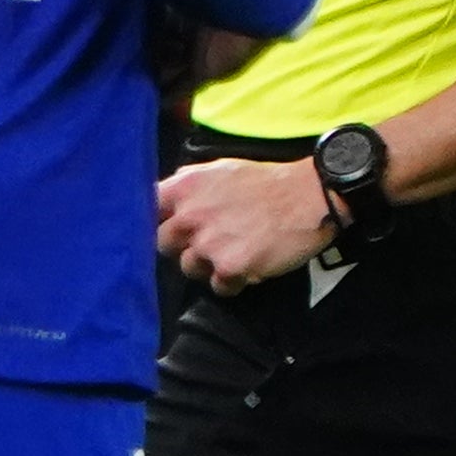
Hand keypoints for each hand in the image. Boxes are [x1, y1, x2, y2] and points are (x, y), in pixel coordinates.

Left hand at [156, 153, 340, 289]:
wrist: (309, 197)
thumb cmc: (266, 183)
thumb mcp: (220, 169)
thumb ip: (188, 184)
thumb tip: (161, 196)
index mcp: (184, 187)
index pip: (146, 211)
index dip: (154, 222)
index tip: (167, 227)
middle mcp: (190, 215)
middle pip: (163, 246)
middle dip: (183, 246)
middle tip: (210, 241)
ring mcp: (208, 243)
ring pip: (189, 268)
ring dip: (209, 265)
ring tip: (236, 250)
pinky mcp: (230, 267)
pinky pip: (218, 286)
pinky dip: (233, 281)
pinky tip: (250, 264)